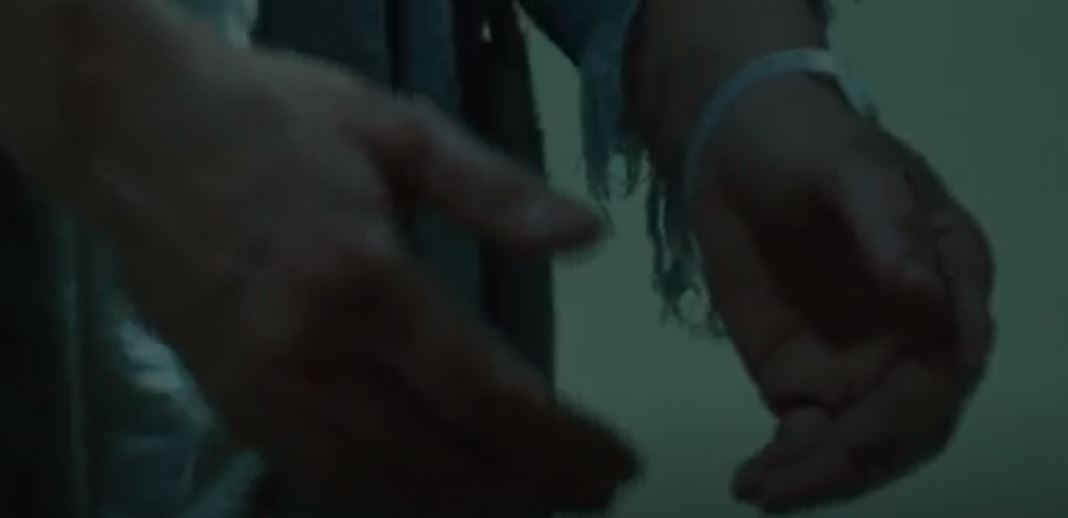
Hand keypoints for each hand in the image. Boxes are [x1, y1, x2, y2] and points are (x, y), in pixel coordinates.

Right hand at [64, 27, 637, 514]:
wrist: (135, 133)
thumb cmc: (275, 118)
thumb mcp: (396, 127)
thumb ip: (494, 189)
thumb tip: (587, 236)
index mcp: (364, 281)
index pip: (486, 394)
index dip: (559, 443)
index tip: (616, 464)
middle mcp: (312, 355)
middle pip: (442, 457)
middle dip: (528, 485)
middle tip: (589, 492)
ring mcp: (263, 390)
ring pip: (382, 484)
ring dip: (466, 503)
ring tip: (530, 497)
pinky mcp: (231, 402)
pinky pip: (321, 476)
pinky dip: (391, 497)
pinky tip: (435, 493)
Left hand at [689, 76, 994, 512]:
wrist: (734, 149)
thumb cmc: (806, 144)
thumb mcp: (848, 166)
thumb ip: (886, 224)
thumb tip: (925, 294)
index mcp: (950, 275)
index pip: (954, 352)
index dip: (920, 397)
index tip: (864, 427)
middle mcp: (918, 332)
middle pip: (911, 417)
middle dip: (860, 455)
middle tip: (796, 475)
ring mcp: (862, 362)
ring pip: (863, 443)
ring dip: (820, 476)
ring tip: (763, 491)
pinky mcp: (804, 379)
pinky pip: (808, 439)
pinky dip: (788, 468)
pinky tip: (755, 483)